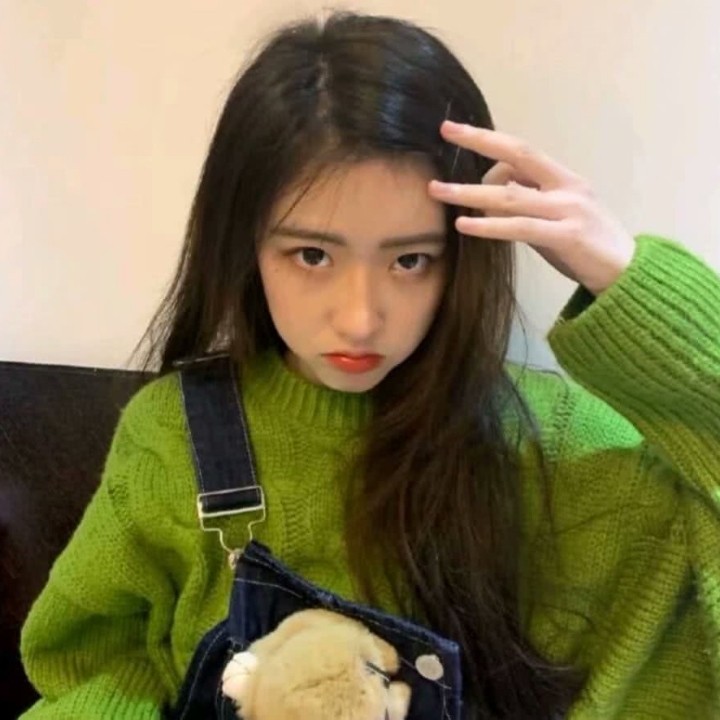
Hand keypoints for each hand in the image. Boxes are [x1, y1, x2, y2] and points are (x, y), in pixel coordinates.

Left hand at [428, 120, 635, 295]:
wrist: (626, 275)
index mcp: (564, 179)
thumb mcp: (554, 219)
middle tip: (446, 131)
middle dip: (480, 141)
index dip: (489, 139)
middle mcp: (566, 188)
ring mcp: (568, 210)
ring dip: (470, 193)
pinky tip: (464, 226)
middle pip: (517, 156)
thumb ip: (526, 205)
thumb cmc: (585, 248)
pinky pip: (520, 228)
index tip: (457, 129)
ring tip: (438, 191)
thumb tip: (487, 198)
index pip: (522, 151)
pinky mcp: (567, 236)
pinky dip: (489, 226)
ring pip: (510, 196)